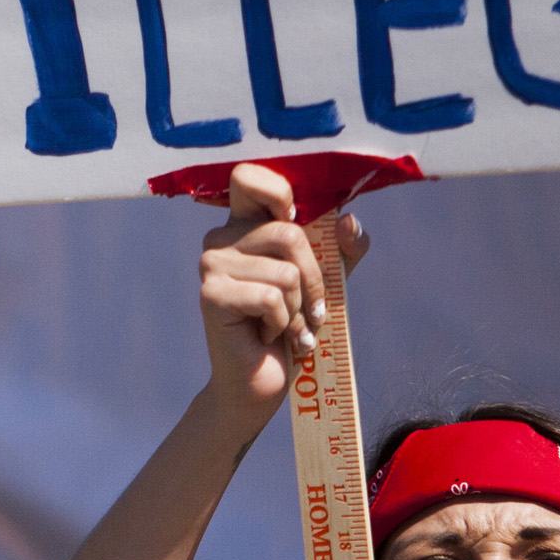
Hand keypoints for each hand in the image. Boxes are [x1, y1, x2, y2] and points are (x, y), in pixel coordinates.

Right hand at [196, 165, 367, 412]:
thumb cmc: (292, 327)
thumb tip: (348, 221)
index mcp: (244, 224)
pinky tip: (271, 338)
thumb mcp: (325, 283)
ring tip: (290, 329)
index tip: (298, 224)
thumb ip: (341, 250)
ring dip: (300, 310)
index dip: (280, 193)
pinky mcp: (211, 295)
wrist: (260, 383)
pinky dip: (285, 325)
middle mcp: (221, 238)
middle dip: (315, 279)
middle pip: (288, 232)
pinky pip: (272, 298)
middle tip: (312, 311)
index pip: (249, 176)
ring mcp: (211, 265)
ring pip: (286, 271)